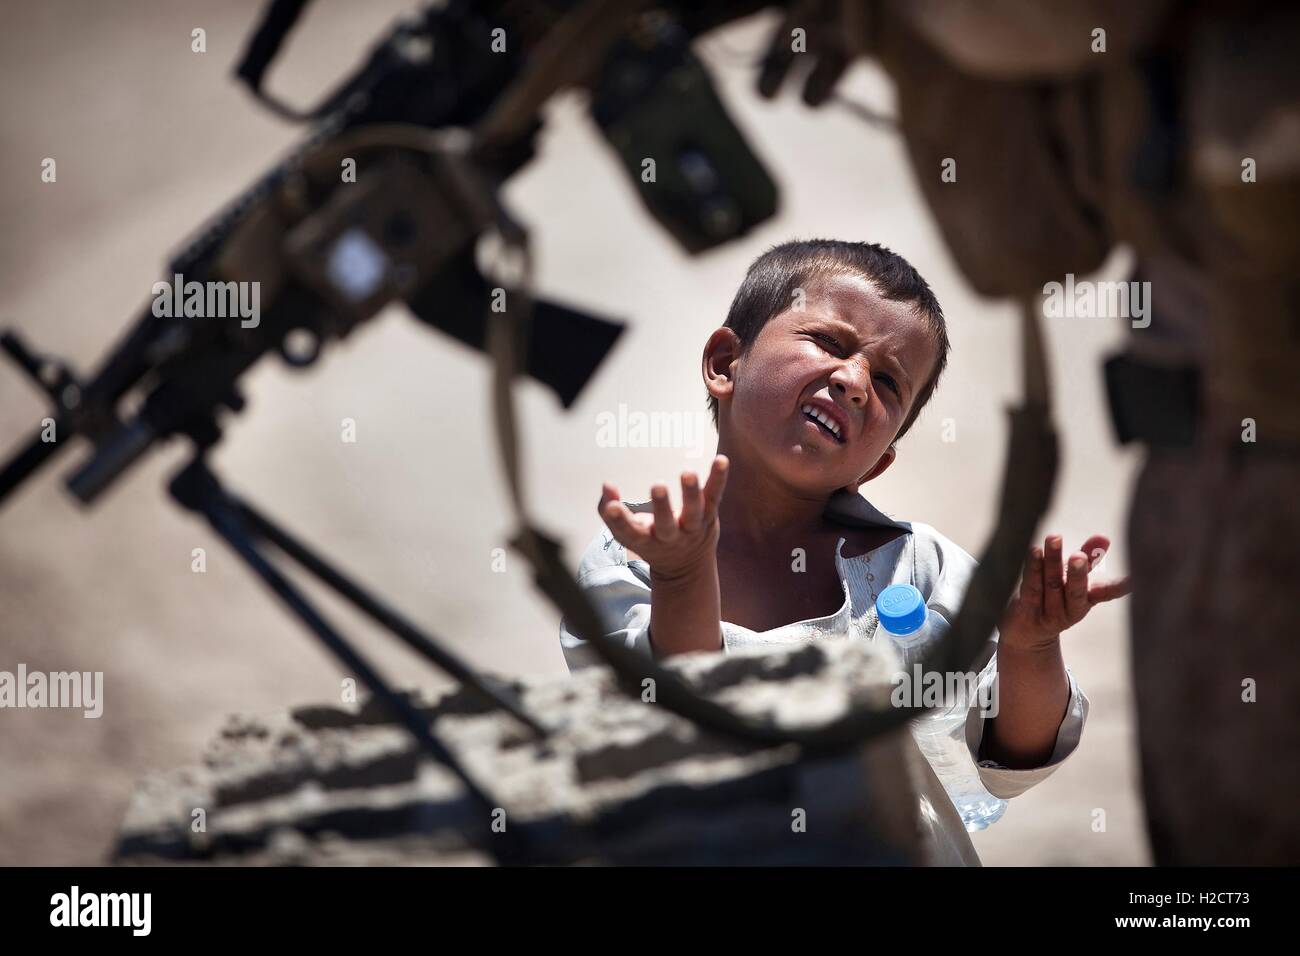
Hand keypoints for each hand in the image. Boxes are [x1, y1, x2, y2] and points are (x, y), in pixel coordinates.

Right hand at [597, 455, 728, 580]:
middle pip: (666, 525)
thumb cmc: (650, 539)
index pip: (629, 533)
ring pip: (693, 512)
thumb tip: (606, 485)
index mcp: (644, 541)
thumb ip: (611, 512)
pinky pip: (714, 496)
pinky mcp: (709, 516)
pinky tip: (721, 460)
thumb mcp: (628, 533)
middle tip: (657, 486)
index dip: (619, 520)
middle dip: (662, 507)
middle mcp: (669, 537)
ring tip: (687, 473)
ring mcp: (692, 527)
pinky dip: (718, 478)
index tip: (612, 506)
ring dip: (691, 493)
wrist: (686, 567)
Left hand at [998, 533, 1131, 651]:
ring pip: (1051, 584)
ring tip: (1054, 538)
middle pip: (1075, 591)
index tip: (1135, 579)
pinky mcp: (1028, 611)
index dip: (1120, 587)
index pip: (1107, 592)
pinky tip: (1034, 551)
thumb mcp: (1072, 577)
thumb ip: (1089, 557)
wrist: (1026, 631)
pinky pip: (1031, 587)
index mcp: (1087, 600)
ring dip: (1052, 561)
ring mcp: (1049, 613)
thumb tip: (1104, 537)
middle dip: (1077, 573)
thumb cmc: (1054, 596)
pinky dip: (1033, 568)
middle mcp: (1070, 609)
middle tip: (1079, 555)